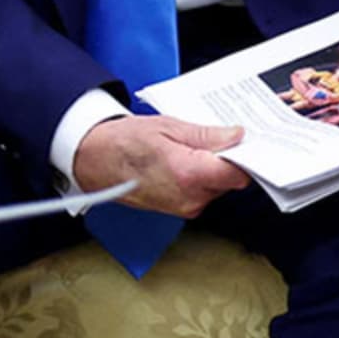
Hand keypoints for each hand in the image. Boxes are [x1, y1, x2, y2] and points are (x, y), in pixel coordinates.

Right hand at [71, 114, 249, 218]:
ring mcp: (186, 208)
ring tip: (186, 150)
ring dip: (211, 170)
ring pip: (217, 187)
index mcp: (189, 174)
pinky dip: (199, 179)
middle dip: (225, 160)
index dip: (245, 156)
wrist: (93, 161)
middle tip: (209, 139)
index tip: (245, 143)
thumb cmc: (122, 142)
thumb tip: (236, 137)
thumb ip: (206, 135)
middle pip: (230, 180)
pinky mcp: (181, 211)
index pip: (239, 173)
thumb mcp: (167, 126)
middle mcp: (191, 198)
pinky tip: (180, 163)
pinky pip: (203, 194)